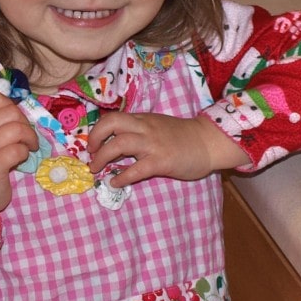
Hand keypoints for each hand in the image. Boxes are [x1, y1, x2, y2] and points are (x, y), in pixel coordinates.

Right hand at [0, 88, 37, 235]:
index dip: (12, 107)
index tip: (16, 121)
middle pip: (10, 112)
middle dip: (26, 123)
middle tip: (27, 137)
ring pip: (16, 129)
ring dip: (30, 138)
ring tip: (29, 147)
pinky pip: (17, 150)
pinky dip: (25, 153)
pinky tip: (21, 158)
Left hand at [88, 112, 245, 187]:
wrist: (209, 143)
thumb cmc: (184, 137)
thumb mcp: (158, 127)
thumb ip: (140, 132)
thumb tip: (117, 144)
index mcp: (143, 120)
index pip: (113, 118)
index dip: (98, 130)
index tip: (94, 144)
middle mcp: (145, 128)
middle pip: (111, 123)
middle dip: (95, 138)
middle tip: (91, 154)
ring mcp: (152, 144)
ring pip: (119, 144)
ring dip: (102, 157)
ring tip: (97, 169)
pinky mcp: (160, 161)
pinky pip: (135, 170)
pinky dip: (121, 177)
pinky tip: (115, 182)